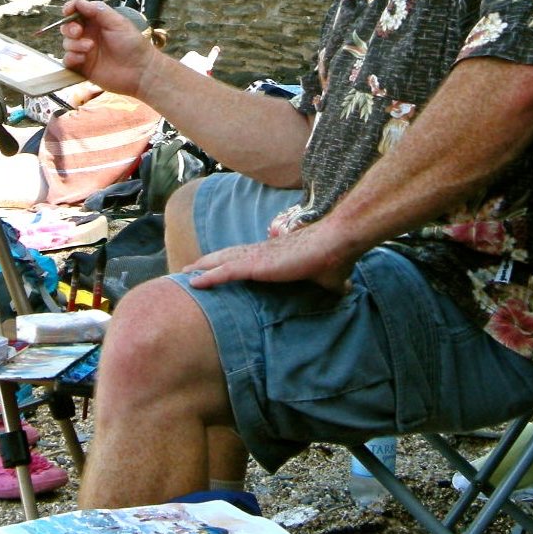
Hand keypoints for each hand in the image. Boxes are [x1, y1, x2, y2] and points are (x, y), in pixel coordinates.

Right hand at [59, 0, 154, 96]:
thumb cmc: (134, 45)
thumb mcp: (118, 22)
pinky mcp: (83, 67)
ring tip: (90, 47)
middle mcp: (90, 35)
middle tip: (78, 31)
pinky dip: (72, 57)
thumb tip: (80, 1)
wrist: (140, 71)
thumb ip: (99, 11)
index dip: (70, 9)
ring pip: (67, 43)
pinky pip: (68, 60)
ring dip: (74, 44)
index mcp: (98, 22)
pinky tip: (83, 58)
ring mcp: (85, 51)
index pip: (78, 12)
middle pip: (68, 27)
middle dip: (69, 27)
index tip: (68, 11)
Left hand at [183, 221, 357, 295]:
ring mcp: (257, 257)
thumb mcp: (331, 279)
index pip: (248, 257)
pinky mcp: (257, 265)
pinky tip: (193, 282)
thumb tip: (348, 289)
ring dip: (202, 267)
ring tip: (184, 274)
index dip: (232, 261)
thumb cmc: (334, 259)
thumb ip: (333, 284)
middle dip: (209, 261)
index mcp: (276, 254)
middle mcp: (262, 252)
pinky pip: (225, 272)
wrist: (336, 244)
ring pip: (221, 261)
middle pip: (228, 255)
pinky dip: (207, 276)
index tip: (220, 268)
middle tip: (190, 269)